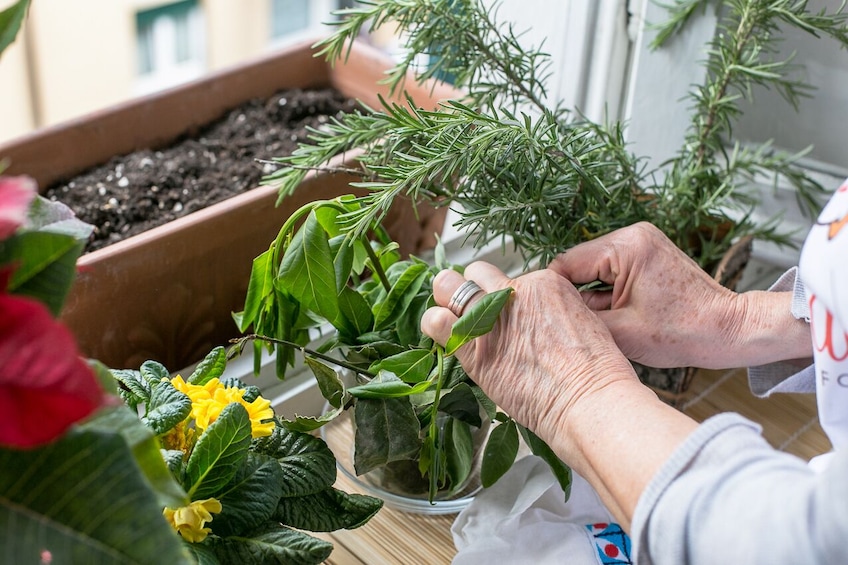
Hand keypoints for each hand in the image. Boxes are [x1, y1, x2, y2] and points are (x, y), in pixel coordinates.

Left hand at [422, 258, 699, 528]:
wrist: (591, 399)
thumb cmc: (595, 374)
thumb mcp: (581, 324)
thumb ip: (550, 314)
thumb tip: (532, 322)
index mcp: (545, 283)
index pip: (510, 279)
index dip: (504, 299)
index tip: (508, 317)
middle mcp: (515, 292)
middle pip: (478, 273)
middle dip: (471, 288)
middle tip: (469, 308)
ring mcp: (492, 315)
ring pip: (450, 287)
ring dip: (447, 299)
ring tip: (449, 316)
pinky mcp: (474, 344)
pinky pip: (438, 321)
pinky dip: (434, 324)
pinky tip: (440, 332)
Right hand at [548, 222, 744, 368]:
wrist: (728, 330)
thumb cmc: (684, 333)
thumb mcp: (621, 332)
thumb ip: (580, 317)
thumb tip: (550, 313)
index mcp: (626, 246)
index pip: (567, 263)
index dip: (553, 292)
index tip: (544, 316)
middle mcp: (633, 234)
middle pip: (579, 263)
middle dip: (573, 293)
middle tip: (568, 323)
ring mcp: (642, 240)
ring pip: (593, 267)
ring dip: (590, 293)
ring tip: (597, 321)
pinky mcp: (647, 251)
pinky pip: (611, 268)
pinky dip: (606, 290)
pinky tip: (612, 313)